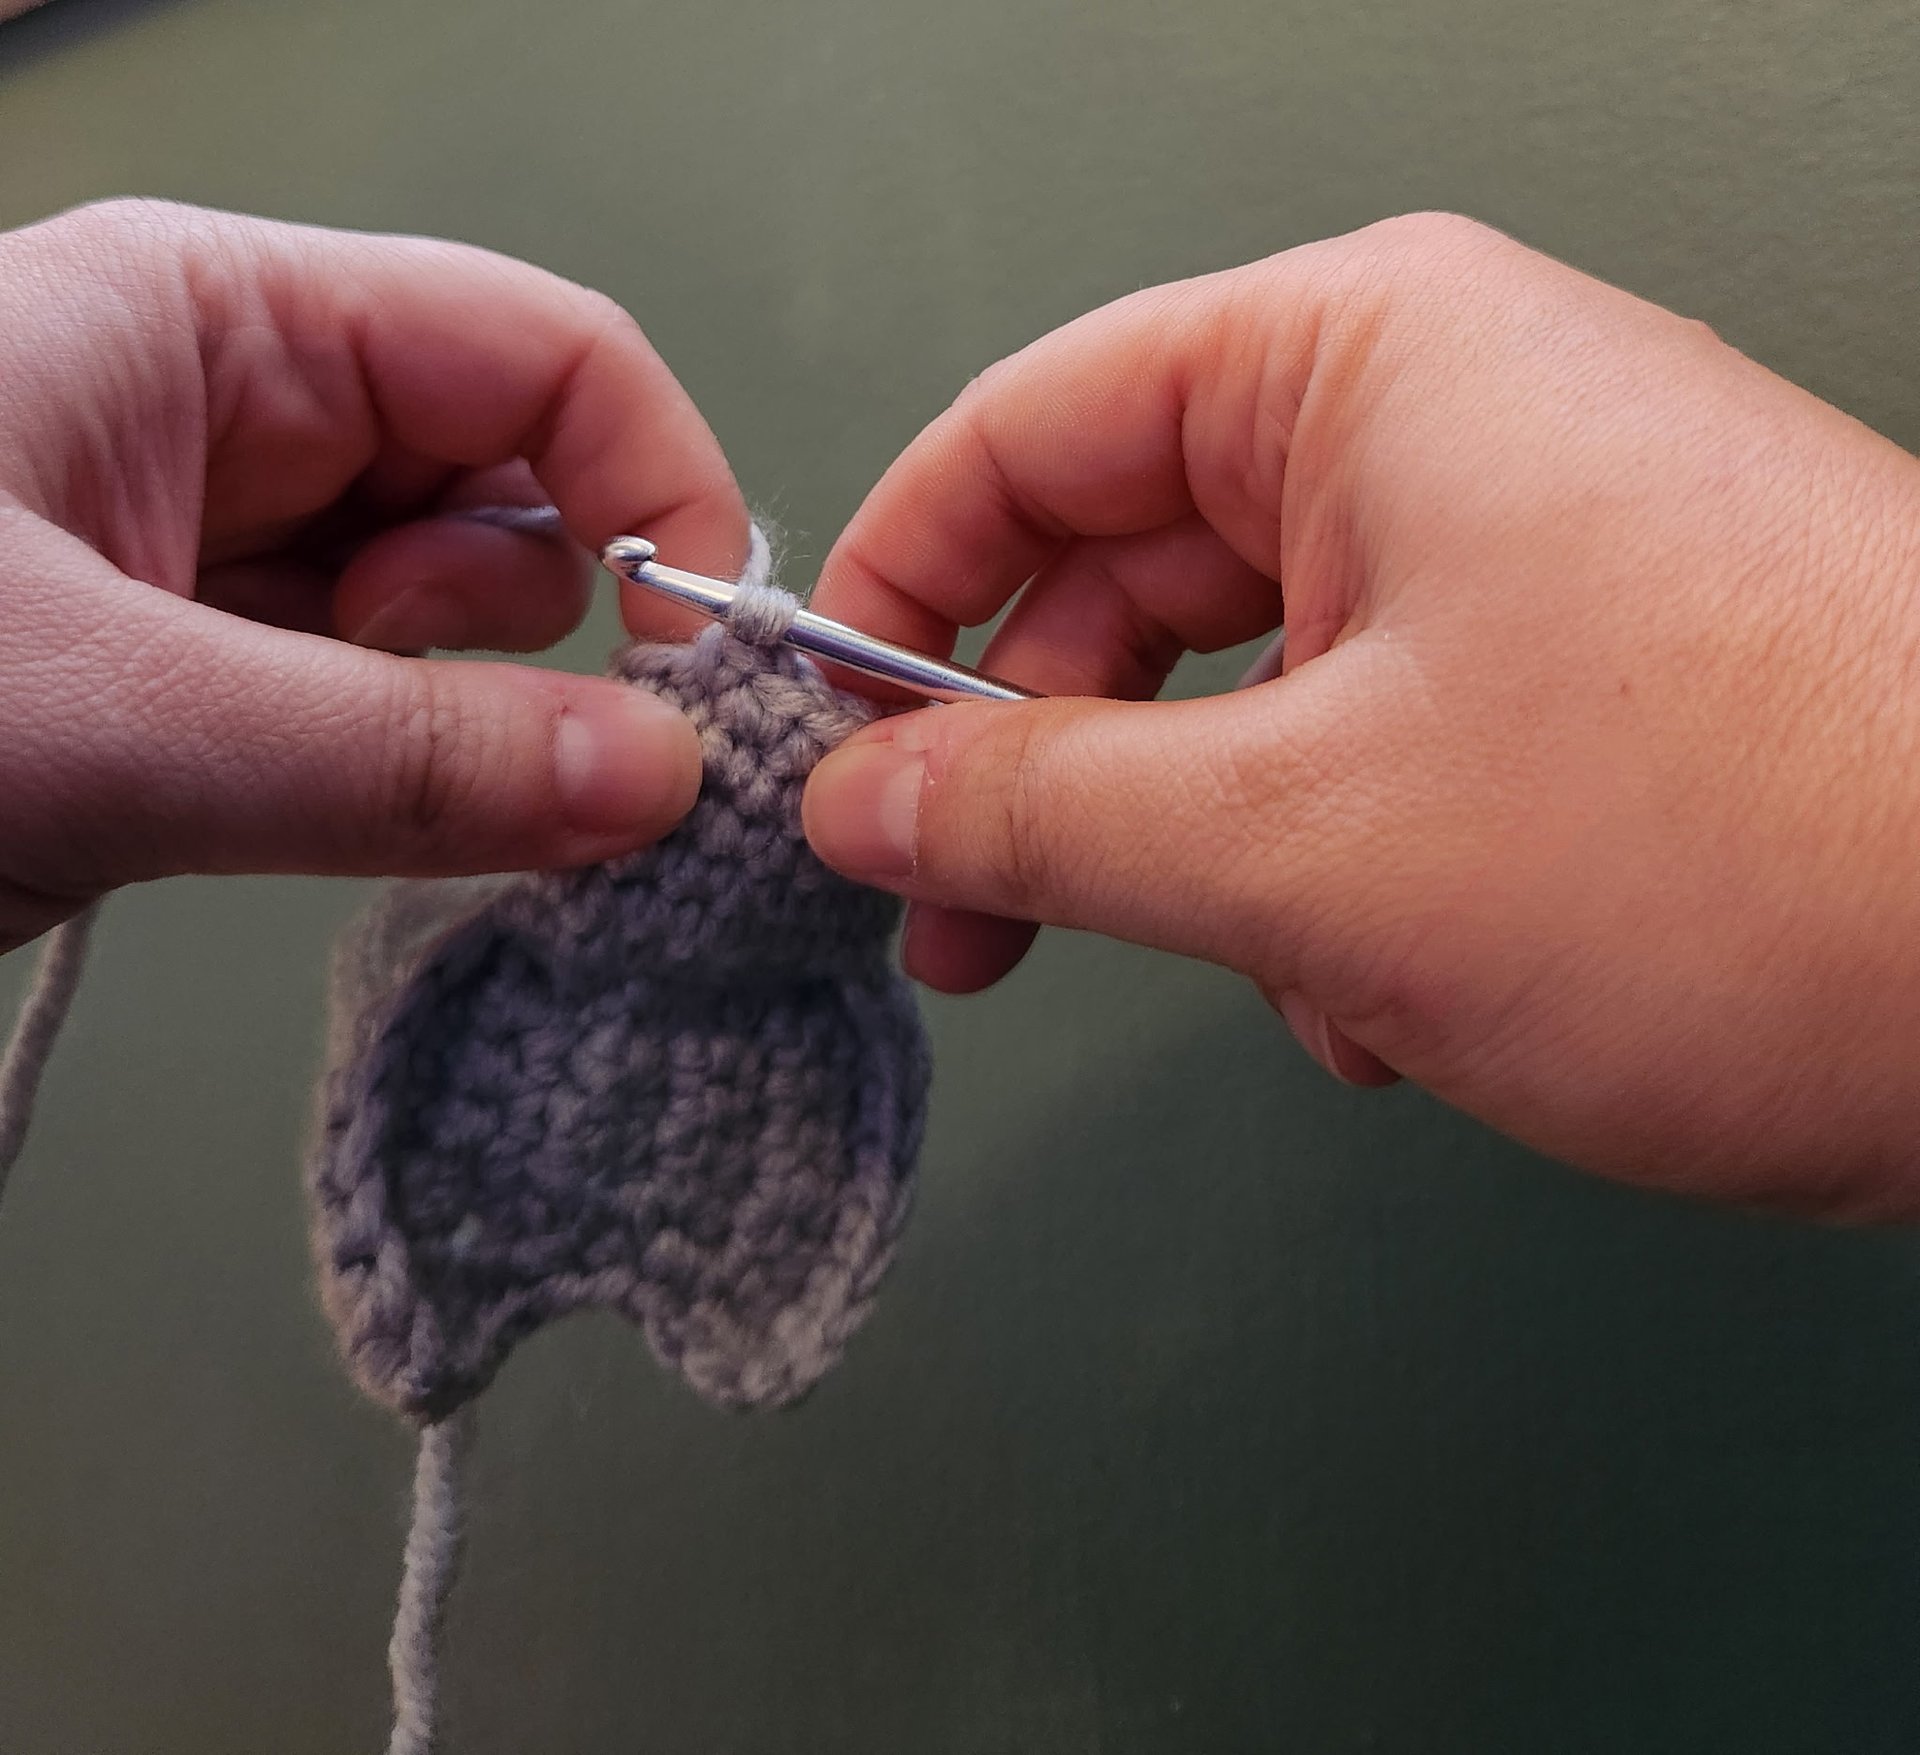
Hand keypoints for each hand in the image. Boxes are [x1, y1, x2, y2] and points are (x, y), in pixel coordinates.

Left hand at [0, 199, 748, 951]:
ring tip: (297, 768)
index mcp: (217, 320)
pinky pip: (368, 703)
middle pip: (512, 487)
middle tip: (469, 743)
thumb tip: (662, 780)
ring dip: (446, 710)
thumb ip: (395, 755)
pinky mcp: (188, 667)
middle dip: (528, 628)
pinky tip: (306, 808)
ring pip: (447, 613)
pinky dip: (392, 770)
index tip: (699, 665)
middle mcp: (231, 412)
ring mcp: (207, 542)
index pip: (541, 351)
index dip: (657, 491)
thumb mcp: (104, 712)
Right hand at [802, 213, 1919, 1211]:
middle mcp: (1449, 423)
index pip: (1030, 428)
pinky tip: (1393, 998)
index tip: (831, 739)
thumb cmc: (1739, 856)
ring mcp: (1528, 551)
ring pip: (1249, 690)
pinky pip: (1369, 753)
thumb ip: (1040, 812)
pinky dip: (1334, 880)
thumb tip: (863, 800)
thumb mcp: (1301, 842)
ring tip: (1263, 977)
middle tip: (967, 914)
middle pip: (1130, 566)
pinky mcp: (1586, 677)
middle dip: (1043, 760)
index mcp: (1365, 364)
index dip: (903, 589)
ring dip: (1209, 853)